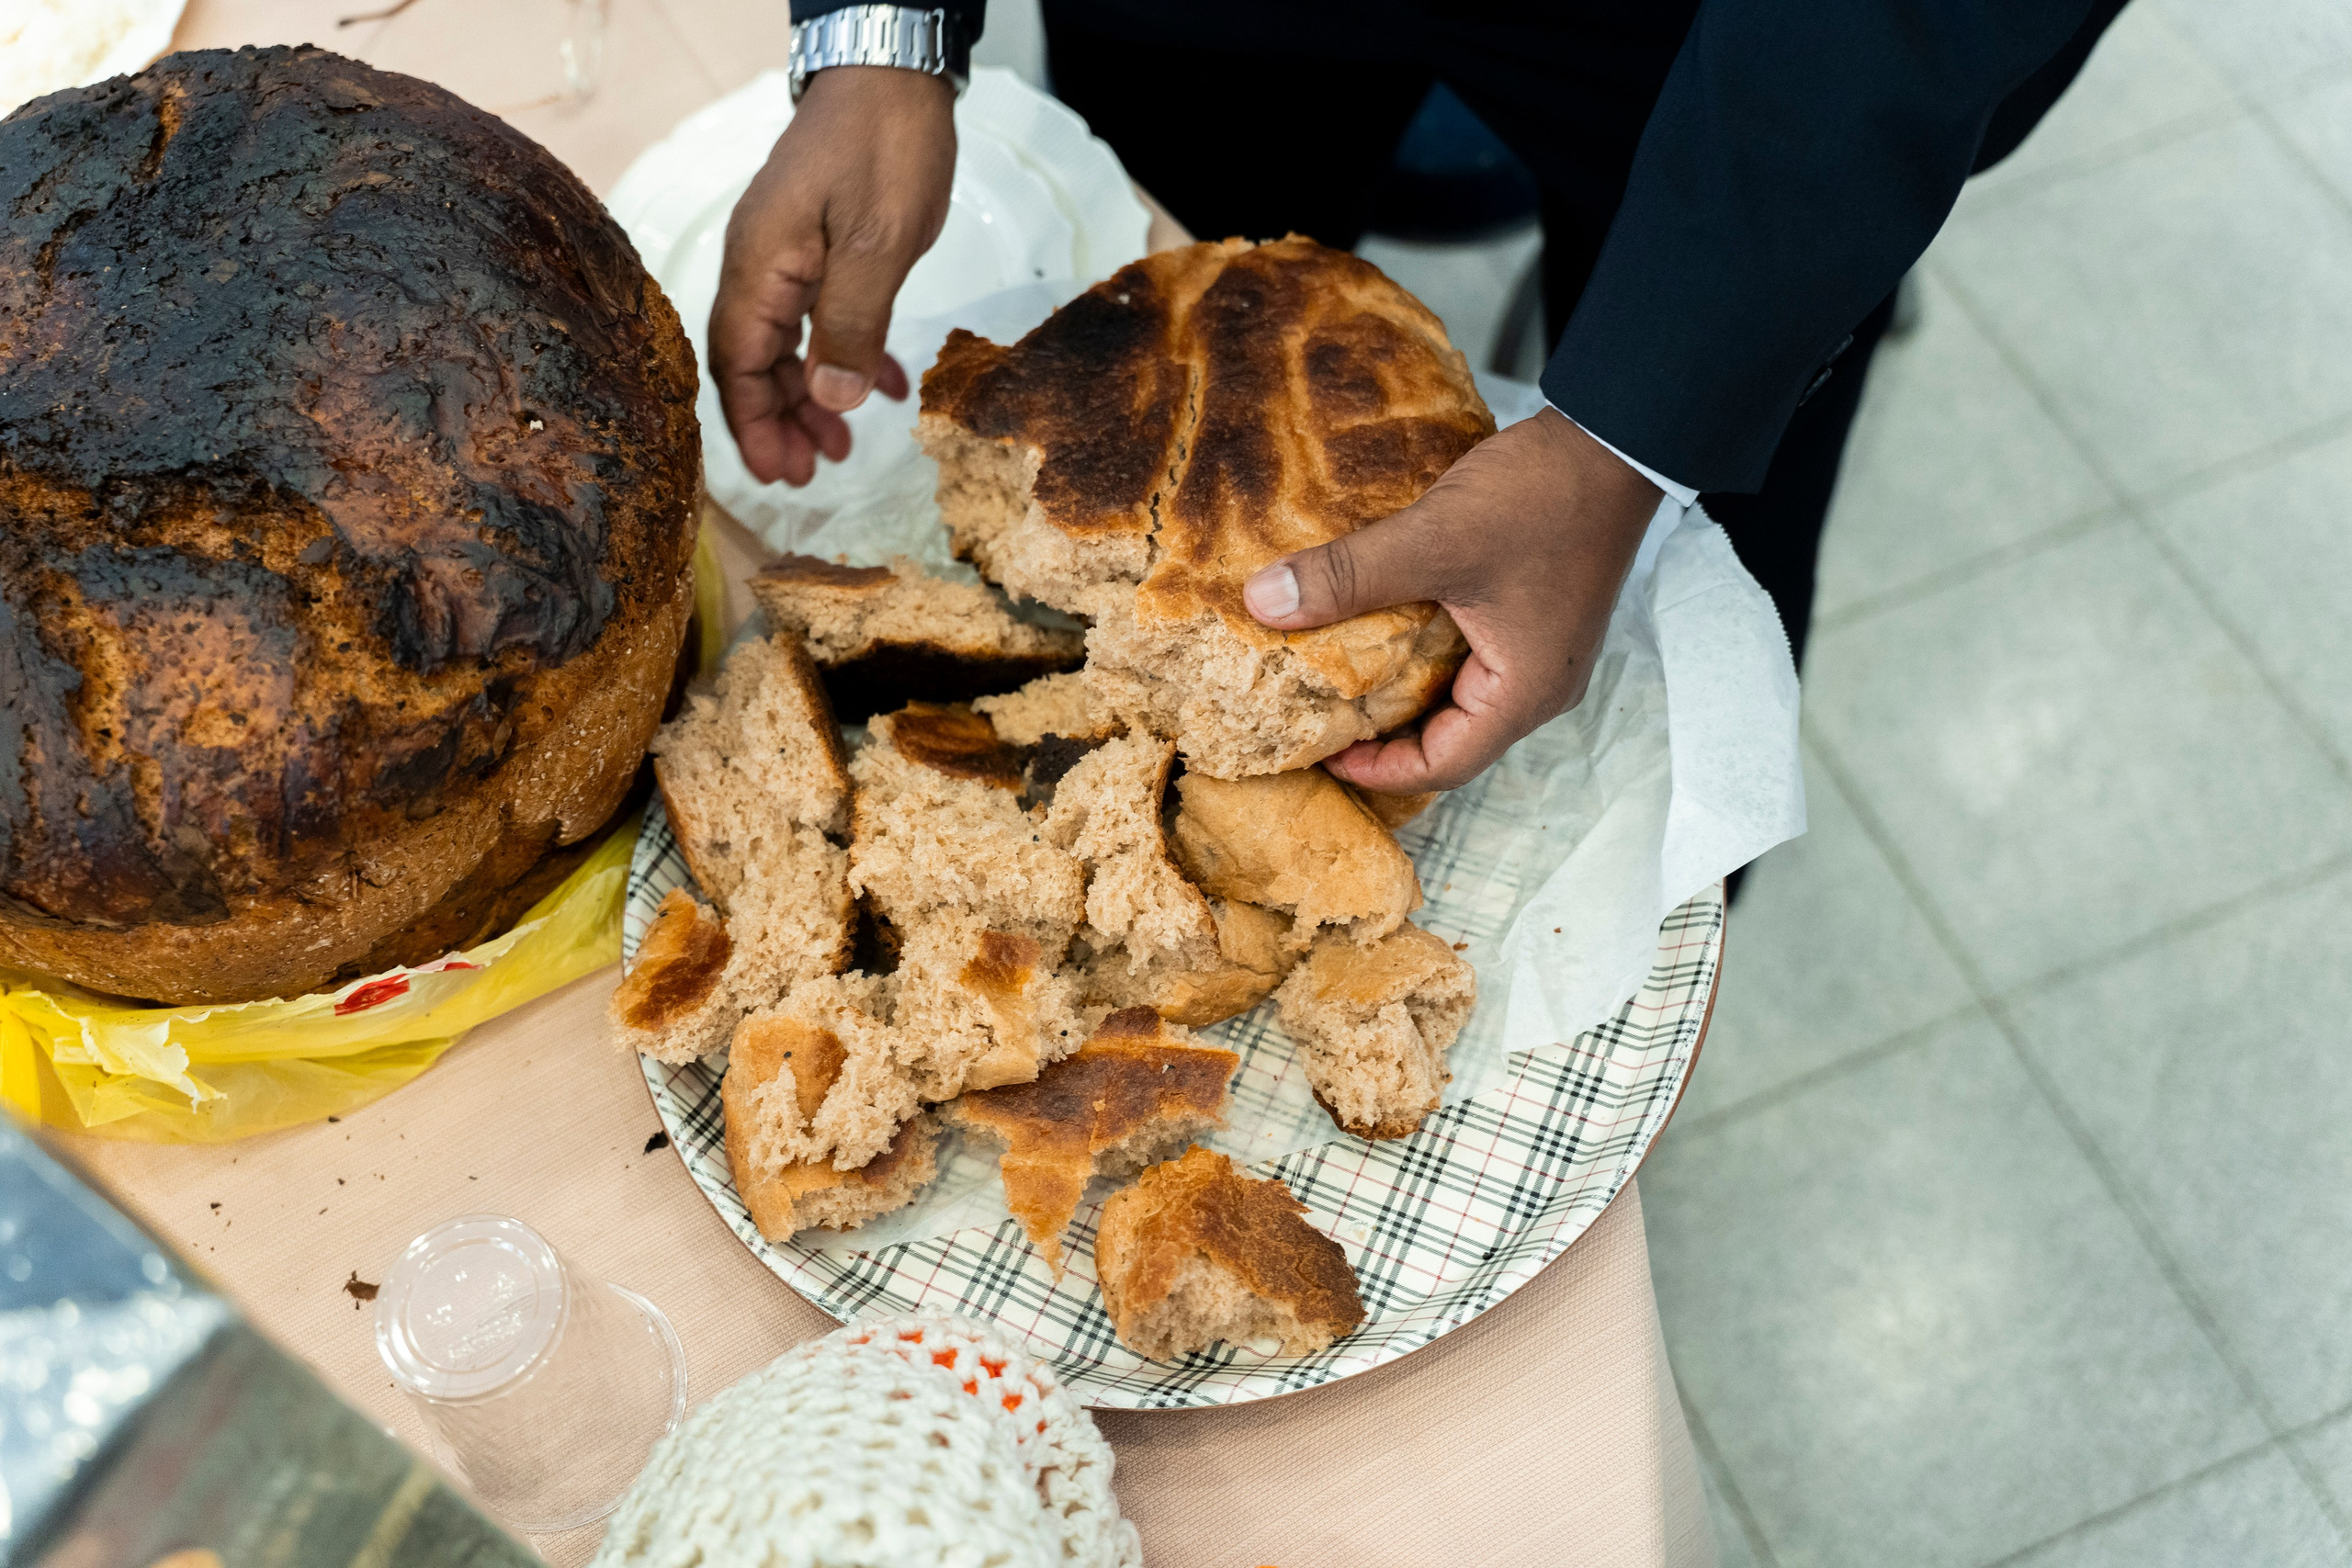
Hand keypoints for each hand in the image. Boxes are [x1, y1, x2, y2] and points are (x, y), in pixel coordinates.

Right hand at [709, 67, 955, 485]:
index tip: (779, 475)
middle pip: (755, 362)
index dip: (755, 424)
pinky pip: (818, 315)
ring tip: (843, 446)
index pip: (738, 364)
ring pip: (787, 344)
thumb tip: (830, 399)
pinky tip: (881, 385)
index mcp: (760, 267)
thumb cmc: (884, 147)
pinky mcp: (819, 245)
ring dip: (813, 396)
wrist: (893, 71)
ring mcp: (788, 254)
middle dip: (780, 421)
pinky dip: (845, 354)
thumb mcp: (878, 243)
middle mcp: (761, 265)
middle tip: (814, 474)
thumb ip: (851, 323)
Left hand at [1242, 408, 1660, 792]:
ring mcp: (1542, 652)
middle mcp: (1540, 686)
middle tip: (1316, 716)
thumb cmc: (1543, 497)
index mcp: (1524, 693)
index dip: (1376, 769)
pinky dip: (1423, 657)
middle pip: (1451, 741)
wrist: (1613, 438)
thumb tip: (1264, 602)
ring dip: (1402, 694)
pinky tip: (1382, 625)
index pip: (1443, 766)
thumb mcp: (1435, 539)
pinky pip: (1471, 659)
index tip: (1317, 749)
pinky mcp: (1536, 618)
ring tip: (1338, 676)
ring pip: (1459, 699)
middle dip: (1382, 737)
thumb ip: (1349, 575)